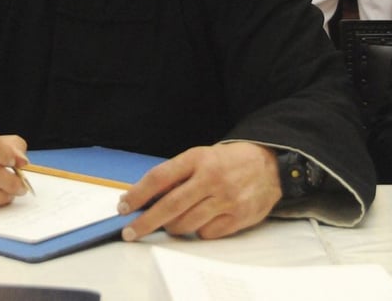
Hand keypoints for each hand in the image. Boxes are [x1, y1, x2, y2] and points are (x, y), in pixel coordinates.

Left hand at [117, 142, 281, 240]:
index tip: (123, 206)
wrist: (269, 165)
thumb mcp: (200, 157)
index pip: (160, 177)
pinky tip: (201, 221)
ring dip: (172, 228)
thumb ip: (176, 175)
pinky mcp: (239, 217)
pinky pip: (206, 234)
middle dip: (145, 222)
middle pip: (170, 206)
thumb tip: (145, 199)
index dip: (138, 194)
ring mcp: (226, 199)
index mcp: (198, 159)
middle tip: (129, 232)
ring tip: (170, 223)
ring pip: (186, 224)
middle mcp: (211, 178)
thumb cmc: (226, 162)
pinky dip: (198, 231)